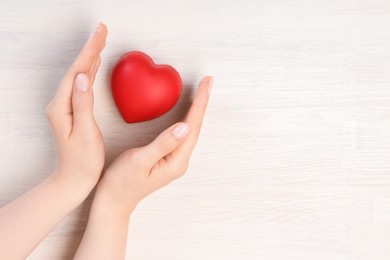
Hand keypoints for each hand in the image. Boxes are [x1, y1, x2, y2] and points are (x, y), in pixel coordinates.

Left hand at [45, 23, 106, 187]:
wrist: (73, 180)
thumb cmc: (82, 161)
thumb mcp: (85, 134)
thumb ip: (83, 104)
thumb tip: (82, 77)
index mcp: (62, 107)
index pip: (76, 72)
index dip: (89, 51)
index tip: (100, 34)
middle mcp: (60, 104)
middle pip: (76, 69)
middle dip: (90, 48)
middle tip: (102, 29)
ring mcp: (65, 107)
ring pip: (78, 75)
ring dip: (89, 57)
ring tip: (100, 41)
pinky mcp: (72, 111)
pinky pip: (81, 86)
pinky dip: (89, 71)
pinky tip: (93, 65)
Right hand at [74, 76, 211, 259]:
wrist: (114, 200)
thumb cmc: (122, 181)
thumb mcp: (140, 160)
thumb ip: (163, 143)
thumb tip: (184, 126)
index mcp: (176, 160)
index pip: (192, 126)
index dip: (199, 103)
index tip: (206, 83)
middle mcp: (180, 160)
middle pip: (195, 126)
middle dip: (202, 102)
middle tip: (208, 81)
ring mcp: (175, 159)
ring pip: (190, 129)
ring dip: (197, 108)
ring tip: (203, 91)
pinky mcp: (167, 157)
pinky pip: (182, 133)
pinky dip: (186, 117)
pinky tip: (187, 110)